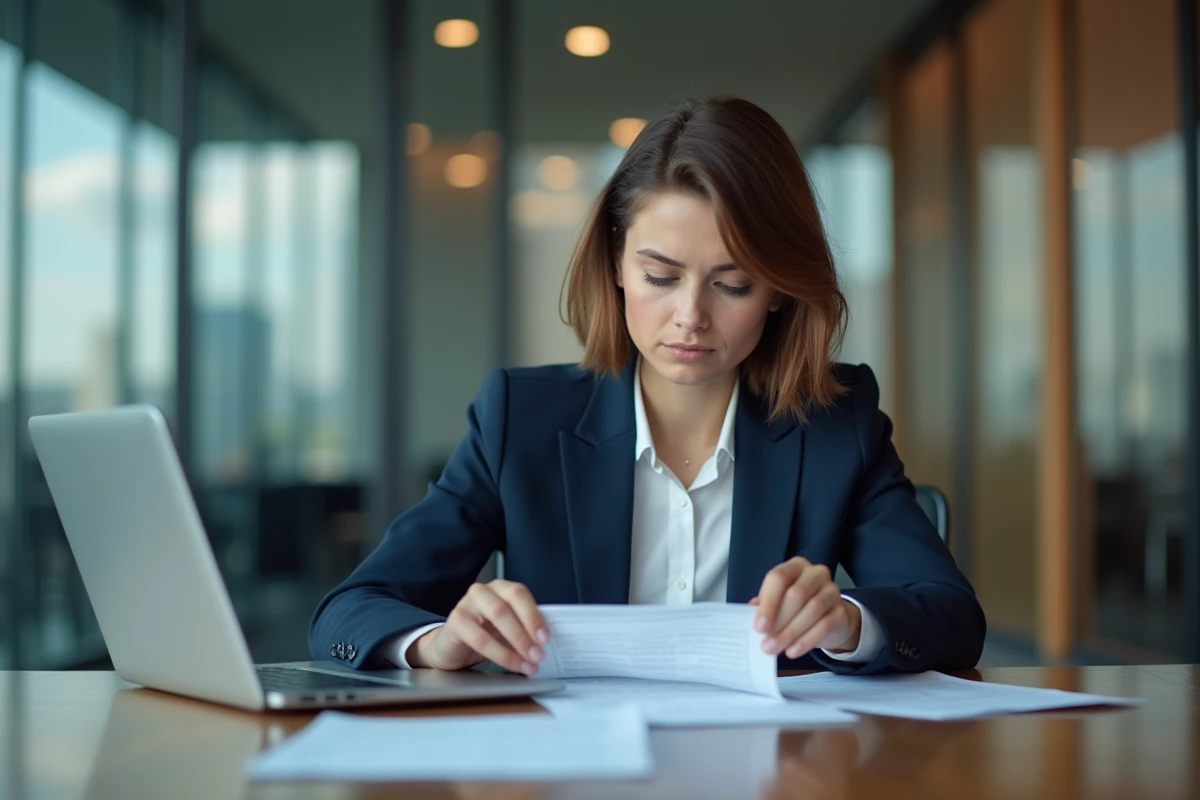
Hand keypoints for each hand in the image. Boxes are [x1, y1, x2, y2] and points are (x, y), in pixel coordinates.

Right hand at [408, 580, 549, 674]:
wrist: (452, 647)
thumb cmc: (484, 635)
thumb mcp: (507, 630)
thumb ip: (524, 630)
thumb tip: (545, 644)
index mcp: (500, 588)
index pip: (519, 594)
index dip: (534, 615)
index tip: (546, 637)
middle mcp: (483, 591)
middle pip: (507, 606)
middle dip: (526, 632)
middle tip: (538, 654)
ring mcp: (466, 603)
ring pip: (496, 617)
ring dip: (515, 643)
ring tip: (528, 663)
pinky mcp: (455, 621)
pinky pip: (479, 638)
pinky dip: (499, 654)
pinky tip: (509, 664)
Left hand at [751, 557, 860, 658]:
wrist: (829, 618)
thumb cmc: (797, 606)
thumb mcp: (779, 601)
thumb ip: (765, 604)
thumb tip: (752, 611)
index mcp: (795, 566)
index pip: (779, 578)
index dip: (768, 603)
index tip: (759, 626)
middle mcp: (816, 573)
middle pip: (796, 594)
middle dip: (779, 622)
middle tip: (765, 643)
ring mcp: (832, 591)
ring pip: (812, 610)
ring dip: (790, 633)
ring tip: (775, 649)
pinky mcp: (842, 611)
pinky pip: (825, 626)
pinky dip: (806, 641)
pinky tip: (793, 651)